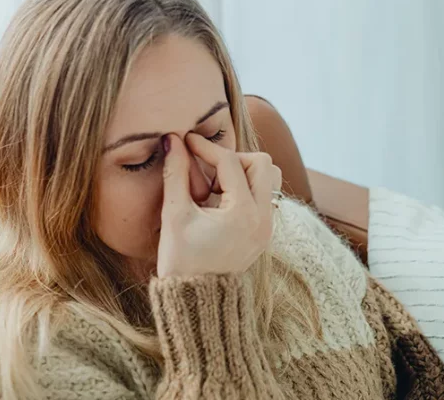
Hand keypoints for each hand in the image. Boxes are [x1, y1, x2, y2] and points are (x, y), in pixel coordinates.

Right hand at [156, 133, 281, 277]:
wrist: (197, 301)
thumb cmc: (182, 262)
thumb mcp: (175, 215)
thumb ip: (175, 174)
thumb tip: (173, 140)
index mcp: (243, 213)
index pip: (230, 162)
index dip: (205, 148)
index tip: (185, 142)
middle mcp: (263, 218)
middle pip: (262, 163)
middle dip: (233, 159)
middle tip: (207, 173)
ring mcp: (268, 227)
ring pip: (270, 179)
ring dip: (245, 173)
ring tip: (217, 188)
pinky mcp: (265, 233)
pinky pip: (265, 197)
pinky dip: (248, 189)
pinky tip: (221, 202)